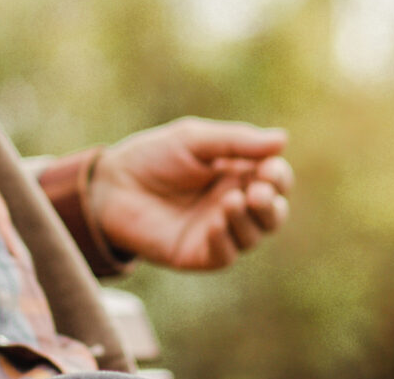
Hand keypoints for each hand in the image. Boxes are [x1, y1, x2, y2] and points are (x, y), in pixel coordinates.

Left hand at [87, 117, 291, 270]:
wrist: (110, 185)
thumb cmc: (152, 157)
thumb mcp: (193, 140)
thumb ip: (235, 141)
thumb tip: (282, 139)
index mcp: (237, 174)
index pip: (274, 179)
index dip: (278, 176)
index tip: (268, 169)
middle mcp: (233, 204)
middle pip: (272, 212)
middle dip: (271, 203)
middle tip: (258, 191)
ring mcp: (217, 231)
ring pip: (253, 235)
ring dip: (248, 220)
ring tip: (231, 201)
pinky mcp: (198, 254)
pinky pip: (224, 254)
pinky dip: (225, 239)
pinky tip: (214, 223)